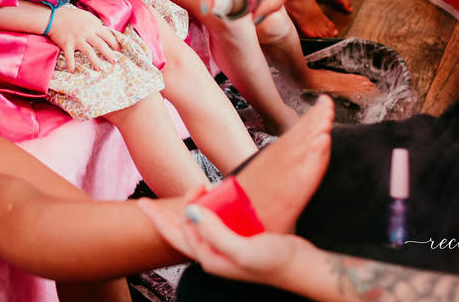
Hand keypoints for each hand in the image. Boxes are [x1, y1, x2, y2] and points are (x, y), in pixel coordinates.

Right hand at [47, 6, 120, 71]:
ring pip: (89, 52)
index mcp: (93, 25)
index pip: (107, 35)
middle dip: (109, 54)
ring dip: (95, 61)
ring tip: (100, 69)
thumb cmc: (71, 16)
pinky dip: (71, 64)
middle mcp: (86, 33)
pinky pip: (69, 56)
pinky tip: (73, 71)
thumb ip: (95, 23)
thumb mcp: (86, 16)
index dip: (114, 43)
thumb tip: (104, 29)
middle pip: (101, 45)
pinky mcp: (67, 44)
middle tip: (114, 61)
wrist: (54, 17)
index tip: (118, 50)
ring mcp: (76, 39)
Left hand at [138, 197, 304, 287]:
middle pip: (181, 233)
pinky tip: (215, 200)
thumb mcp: (243, 249)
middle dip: (166, 216)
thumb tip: (190, 212)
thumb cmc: (276, 261)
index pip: (178, 235)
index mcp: (211, 259)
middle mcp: (214, 256)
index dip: (162, 217)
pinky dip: (209, 211)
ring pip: (197, 228)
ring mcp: (226, 249)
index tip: (157, 199)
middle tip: (154, 199)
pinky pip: (214, 225)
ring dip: (190, 210)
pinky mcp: (239, 242)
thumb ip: (215, 232)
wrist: (304, 268)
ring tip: (194, 191)